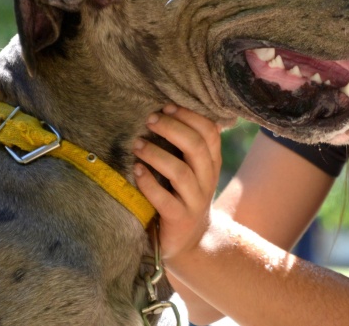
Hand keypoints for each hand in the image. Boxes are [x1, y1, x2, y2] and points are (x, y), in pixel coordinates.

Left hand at [133, 104, 223, 262]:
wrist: (192, 242)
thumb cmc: (184, 196)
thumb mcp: (194, 170)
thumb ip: (188, 146)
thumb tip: (167, 110)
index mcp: (212, 163)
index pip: (210, 132)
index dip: (190, 116)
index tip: (167, 106)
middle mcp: (207, 179)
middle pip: (196, 147)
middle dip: (172, 128)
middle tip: (150, 119)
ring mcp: (195, 201)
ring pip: (180, 172)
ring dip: (156, 154)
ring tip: (137, 144)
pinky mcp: (179, 219)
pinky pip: (165, 200)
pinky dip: (148, 184)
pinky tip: (136, 171)